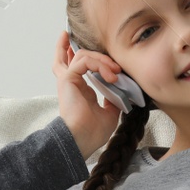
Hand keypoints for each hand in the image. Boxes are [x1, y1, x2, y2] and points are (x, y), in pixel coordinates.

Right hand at [52, 30, 125, 158]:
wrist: (83, 138)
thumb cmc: (93, 132)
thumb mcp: (110, 112)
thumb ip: (113, 98)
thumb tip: (120, 89)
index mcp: (80, 91)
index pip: (80, 67)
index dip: (88, 57)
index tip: (104, 56)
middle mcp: (72, 83)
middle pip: (71, 56)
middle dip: (91, 50)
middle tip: (115, 65)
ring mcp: (69, 80)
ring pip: (83, 55)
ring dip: (102, 60)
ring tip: (116, 72)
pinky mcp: (68, 78)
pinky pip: (84, 60)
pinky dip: (99, 64)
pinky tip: (111, 75)